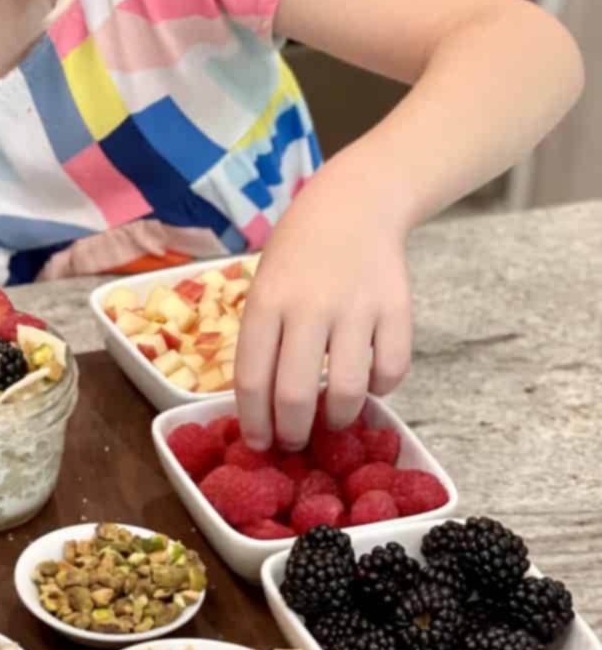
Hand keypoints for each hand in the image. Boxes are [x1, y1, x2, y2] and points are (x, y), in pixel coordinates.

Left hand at [233, 170, 412, 450]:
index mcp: (266, 302)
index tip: (258, 444)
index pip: (252, 380)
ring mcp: (356, 309)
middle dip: (292, 433)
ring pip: (347, 391)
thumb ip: (263, 337)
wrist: (355, 204)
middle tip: (294, 442)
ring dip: (337, 419)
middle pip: (294, 395)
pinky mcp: (397, 310)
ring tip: (331, 420)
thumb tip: (262, 405)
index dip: (254, 423)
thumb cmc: (298, 252)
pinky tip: (370, 385)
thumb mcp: (263, 285)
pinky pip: (392, 371)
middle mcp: (309, 307)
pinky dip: (381, 390)